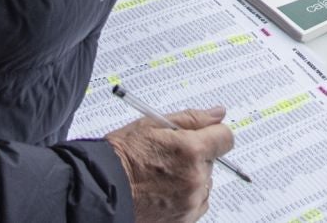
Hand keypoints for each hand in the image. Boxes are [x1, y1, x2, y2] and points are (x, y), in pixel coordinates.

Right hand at [108, 107, 233, 222]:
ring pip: (205, 183)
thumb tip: (218, 114)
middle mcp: (195, 178)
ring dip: (192, 178)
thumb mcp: (153, 125)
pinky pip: (197, 203)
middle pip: (212, 161)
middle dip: (196, 156)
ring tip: (162, 176)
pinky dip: (186, 197)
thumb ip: (192, 119)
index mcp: (191, 150)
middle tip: (168, 157)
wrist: (101, 190)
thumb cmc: (122, 156)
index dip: (213, 134)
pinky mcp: (184, 220)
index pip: (225, 138)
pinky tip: (163, 191)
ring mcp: (190, 202)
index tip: (203, 136)